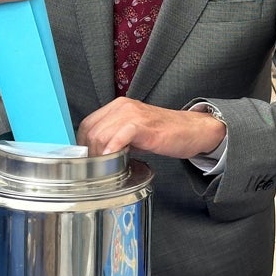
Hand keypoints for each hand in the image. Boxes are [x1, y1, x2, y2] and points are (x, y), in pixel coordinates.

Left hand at [76, 98, 225, 158]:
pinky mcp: (144, 124)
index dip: (84, 146)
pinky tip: (114, 160)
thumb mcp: (133, 134)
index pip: (87, 125)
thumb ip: (115, 139)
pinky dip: (113, 149)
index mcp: (117, 107)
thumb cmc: (164, 134)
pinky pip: (120, 135)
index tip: (90, 162)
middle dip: (91, 153)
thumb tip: (96, 156)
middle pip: (90, 131)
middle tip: (99, 169)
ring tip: (108, 168)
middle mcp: (122, 106)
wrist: (192, 130)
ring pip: (101, 134)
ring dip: (100, 155)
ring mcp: (133, 113)